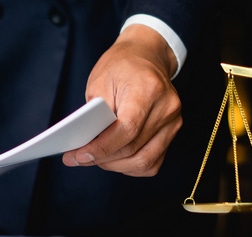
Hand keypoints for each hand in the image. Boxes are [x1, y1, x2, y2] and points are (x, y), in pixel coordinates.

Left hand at [62, 24, 180, 176]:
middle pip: (133, 148)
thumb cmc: (120, 67)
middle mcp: (166, 107)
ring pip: (144, 161)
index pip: (126, 130)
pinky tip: (114, 159)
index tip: (79, 156)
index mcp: (148, 89)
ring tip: (95, 159)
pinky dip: (130, 166)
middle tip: (78, 159)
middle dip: (102, 159)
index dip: (101, 148)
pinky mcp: (172, 131)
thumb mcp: (99, 82)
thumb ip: (94, 115)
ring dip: (115, 165)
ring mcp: (173, 121)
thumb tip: (85, 146)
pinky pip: (152, 162)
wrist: (146, 56)